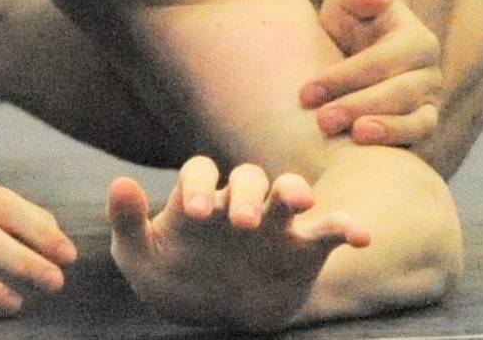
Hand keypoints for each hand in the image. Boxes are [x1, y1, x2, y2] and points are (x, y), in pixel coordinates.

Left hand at [107, 160, 368, 329]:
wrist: (209, 309)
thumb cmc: (169, 273)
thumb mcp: (138, 255)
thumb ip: (128, 221)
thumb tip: (120, 182)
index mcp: (199, 196)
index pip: (201, 172)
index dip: (198, 186)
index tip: (194, 214)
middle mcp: (238, 201)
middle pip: (249, 177)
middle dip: (248, 194)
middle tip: (242, 223)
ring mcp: (274, 224)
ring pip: (289, 191)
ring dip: (295, 192)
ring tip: (302, 203)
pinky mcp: (302, 250)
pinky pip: (328, 231)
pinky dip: (346, 227)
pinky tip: (362, 237)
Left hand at [300, 0, 441, 146]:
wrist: (361, 46)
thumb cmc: (352, 21)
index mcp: (417, 39)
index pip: (381, 61)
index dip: (343, 77)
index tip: (305, 92)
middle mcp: (430, 73)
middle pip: (399, 93)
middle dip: (358, 106)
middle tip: (322, 121)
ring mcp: (430, 103)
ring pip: (418, 122)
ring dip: (384, 132)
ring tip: (353, 137)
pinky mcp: (423, 128)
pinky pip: (416, 143)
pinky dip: (393, 148)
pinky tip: (362, 154)